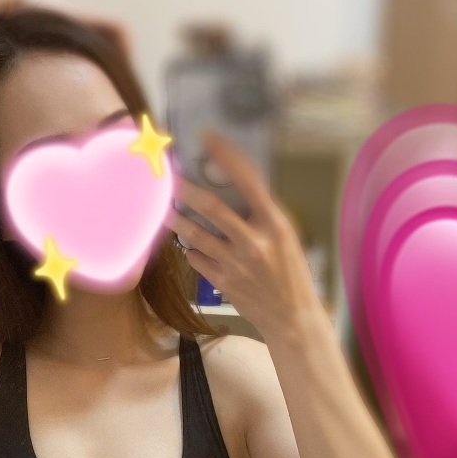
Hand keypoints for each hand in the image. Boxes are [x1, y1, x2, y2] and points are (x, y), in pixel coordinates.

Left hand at [167, 130, 319, 336]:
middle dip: (187, 189)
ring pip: (197, 235)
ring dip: (178, 219)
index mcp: (275, 225)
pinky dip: (191, 249)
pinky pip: (197, 259)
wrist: (291, 318)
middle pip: (213, 208)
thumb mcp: (287, 237)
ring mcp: (236, 264)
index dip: (227, 157)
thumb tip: (233, 189)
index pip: (249, 182)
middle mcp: (254, 243)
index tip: (207, 139)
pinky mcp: (223, 282)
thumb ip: (263, 215)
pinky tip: (190, 244)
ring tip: (165, 208)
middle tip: (169, 177)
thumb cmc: (291, 273)